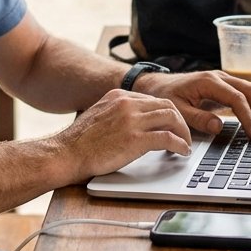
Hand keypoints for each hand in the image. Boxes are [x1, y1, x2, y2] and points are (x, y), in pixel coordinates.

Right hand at [54, 88, 193, 179]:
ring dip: (184, 132)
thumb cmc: (79, 142)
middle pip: (168, 105)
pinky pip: (168, 138)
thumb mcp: (99, 116)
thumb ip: (117, 113)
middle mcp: (128, 103)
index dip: (167, 113)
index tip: (172, 124)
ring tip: (185, 144)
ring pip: (172, 118)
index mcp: (119, 96)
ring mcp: (132, 120)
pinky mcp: (136, 139)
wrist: (65, 154)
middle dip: (180, 120)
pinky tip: (182, 152)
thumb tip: (134, 123)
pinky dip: (180, 145)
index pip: (154, 99)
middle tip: (184, 134)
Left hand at [132, 69, 250, 139]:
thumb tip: (219, 127)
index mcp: (208, 82)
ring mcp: (224, 80)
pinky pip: (246, 93)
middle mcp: (219, 77)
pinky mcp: (225, 86)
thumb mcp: (176, 109)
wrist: (157, 85)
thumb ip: (197, 118)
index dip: (248, 117)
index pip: (237, 98)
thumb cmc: (165, 96)